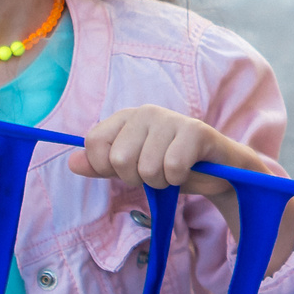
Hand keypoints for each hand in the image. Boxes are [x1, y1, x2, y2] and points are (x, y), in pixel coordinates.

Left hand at [71, 105, 293, 257]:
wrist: (221, 171)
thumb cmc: (173, 166)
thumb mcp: (133, 168)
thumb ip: (102, 166)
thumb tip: (72, 162)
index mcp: (126, 118)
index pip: (94, 143)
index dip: (106, 167)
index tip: (128, 170)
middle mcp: (146, 112)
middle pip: (119, 160)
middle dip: (138, 178)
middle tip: (158, 173)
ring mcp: (171, 119)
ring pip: (147, 168)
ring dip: (162, 182)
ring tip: (175, 172)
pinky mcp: (196, 131)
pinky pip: (172, 167)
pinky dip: (180, 179)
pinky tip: (190, 169)